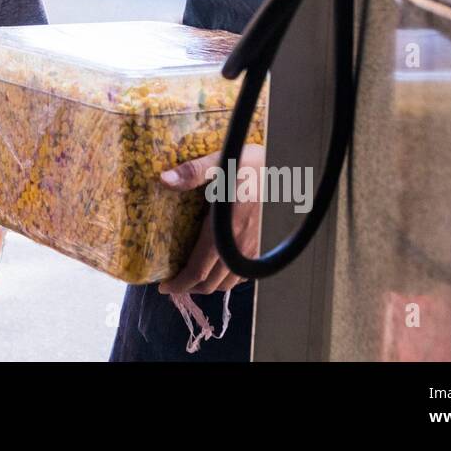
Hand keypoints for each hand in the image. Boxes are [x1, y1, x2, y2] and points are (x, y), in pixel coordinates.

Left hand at [157, 144, 264, 306]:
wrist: (287, 167)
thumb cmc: (253, 164)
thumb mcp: (221, 162)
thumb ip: (193, 172)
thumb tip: (165, 179)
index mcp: (223, 230)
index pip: (198, 271)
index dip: (179, 284)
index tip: (163, 287)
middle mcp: (239, 245)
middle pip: (211, 283)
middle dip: (189, 287)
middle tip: (173, 282)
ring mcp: (254, 248)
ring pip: (229, 282)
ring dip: (208, 285)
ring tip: (192, 277)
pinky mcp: (263, 245)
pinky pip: (244, 273)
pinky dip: (228, 278)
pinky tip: (219, 266)